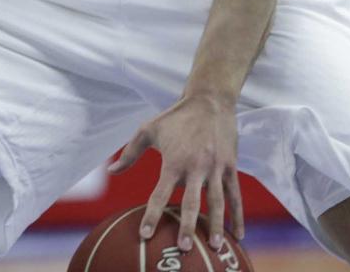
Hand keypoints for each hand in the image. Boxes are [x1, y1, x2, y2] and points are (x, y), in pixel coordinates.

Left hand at [108, 92, 242, 251]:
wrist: (209, 101)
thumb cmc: (175, 117)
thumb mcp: (147, 130)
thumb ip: (130, 153)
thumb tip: (111, 171)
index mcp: (173, 161)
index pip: (160, 194)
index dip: (152, 215)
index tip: (145, 235)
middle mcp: (196, 167)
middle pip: (191, 202)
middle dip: (186, 226)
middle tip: (182, 247)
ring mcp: (215, 168)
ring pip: (217, 202)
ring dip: (215, 225)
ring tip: (214, 246)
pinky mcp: (230, 167)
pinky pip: (235, 195)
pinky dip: (237, 216)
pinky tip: (238, 235)